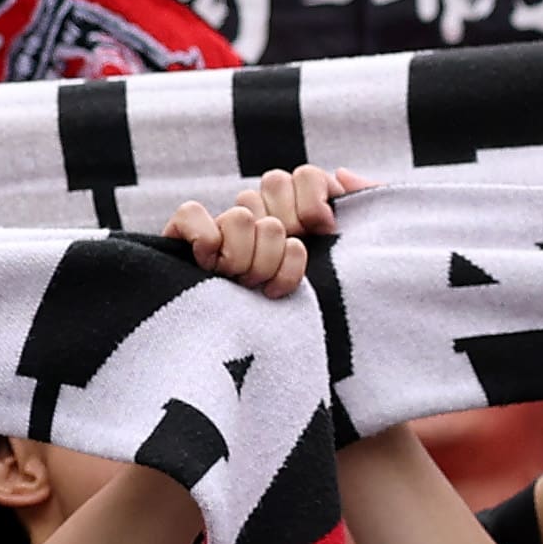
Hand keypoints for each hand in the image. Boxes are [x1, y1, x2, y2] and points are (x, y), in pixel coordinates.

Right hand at [165, 164, 348, 297]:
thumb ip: (362, 212)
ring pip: (242, 211)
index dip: (315, 203)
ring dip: (249, 255)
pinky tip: (211, 262)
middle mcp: (259, 219)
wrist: (263, 370)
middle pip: (273, 185)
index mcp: (298, 217)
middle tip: (278, 275)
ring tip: (247, 284)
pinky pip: (190, 213)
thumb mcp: (353, 263)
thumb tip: (342, 173)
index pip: (305, 175)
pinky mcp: (181, 246)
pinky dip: (204, 236)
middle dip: (284, 239)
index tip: (324, 233)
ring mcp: (221, 233)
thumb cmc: (322, 315)